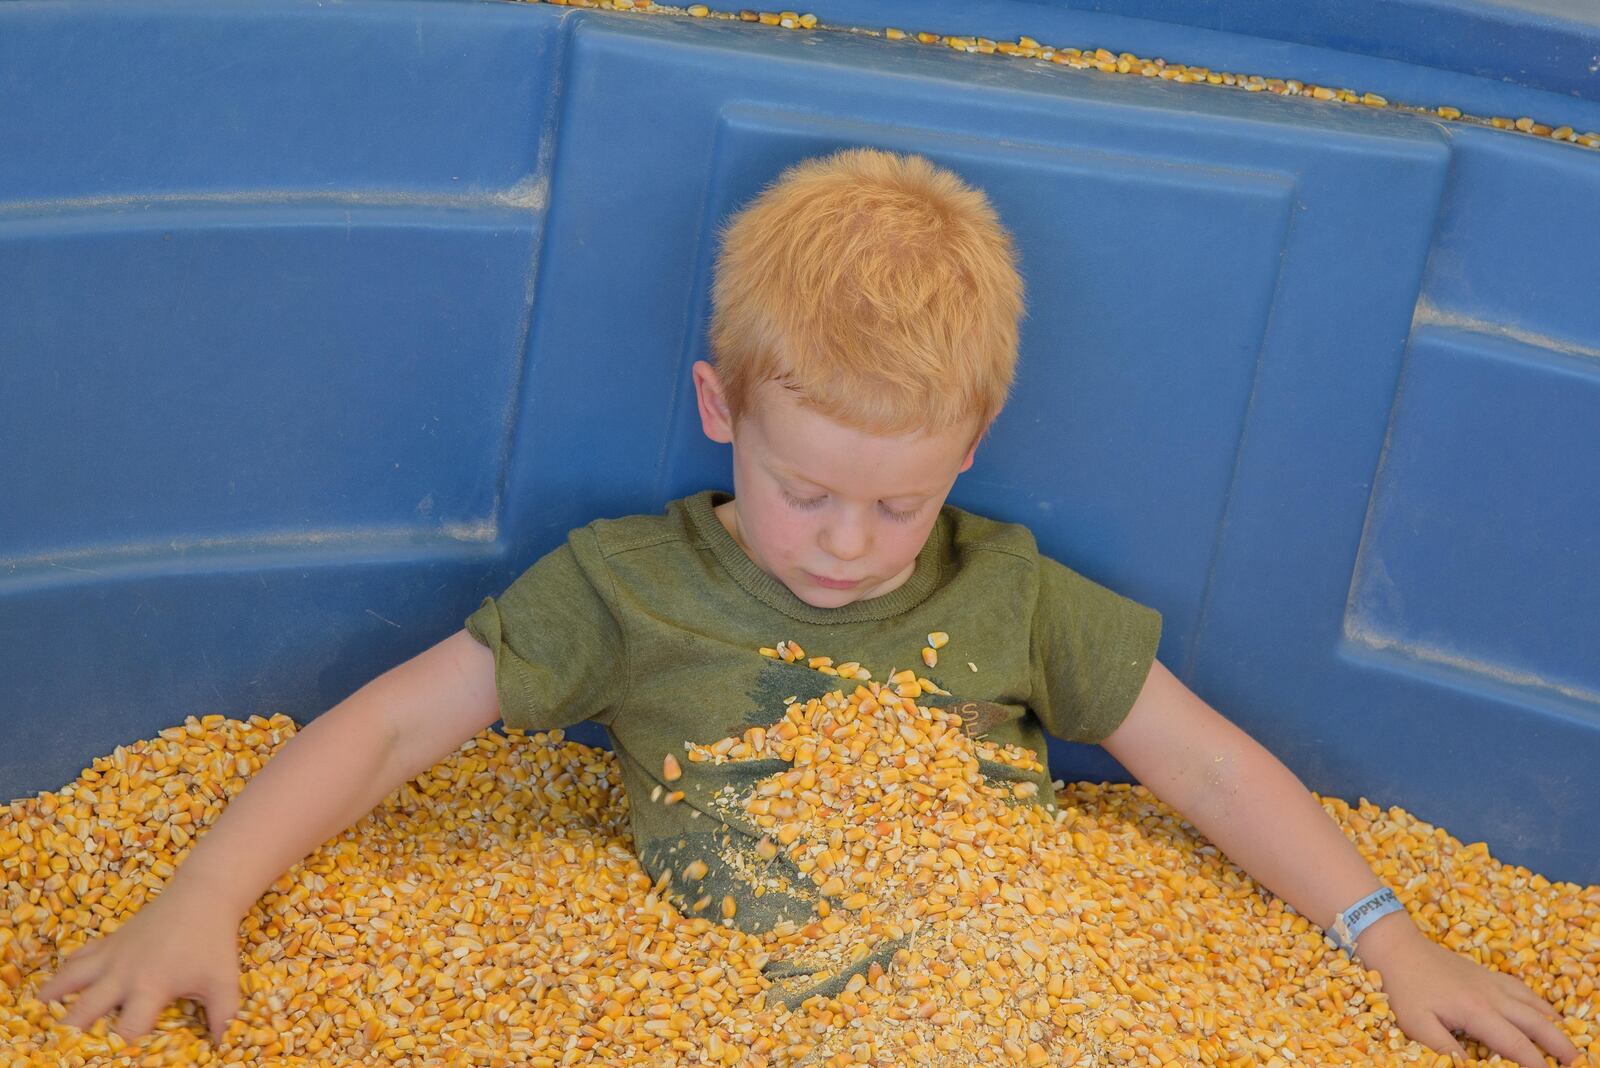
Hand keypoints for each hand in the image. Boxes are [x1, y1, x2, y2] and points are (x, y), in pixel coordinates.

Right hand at [35, 881, 240, 1043]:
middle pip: (83, 1010)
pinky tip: (58, 985)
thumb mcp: (224, 982)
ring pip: (69, 978)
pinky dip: (66, 971)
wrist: (203, 895)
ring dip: (54, 997)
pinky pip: (78, 956)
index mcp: (151, 987)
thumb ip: (225, 1017)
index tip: (116, 1057)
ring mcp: (112, 955)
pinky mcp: (108, 941)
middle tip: (65, 1045)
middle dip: (72, 1031)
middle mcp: (123, 974)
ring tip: (40, 1014)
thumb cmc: (213, 943)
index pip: (126, 1030)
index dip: (120, 1048)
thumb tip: (225, 1048)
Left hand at [1361, 919, 1579, 1066]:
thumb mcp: (1417, 1024)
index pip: (1517, 1045)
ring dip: (1554, 1024)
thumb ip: (1446, 1050)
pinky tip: (1544, 1011)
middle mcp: (1492, 996)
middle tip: (1577, 1063)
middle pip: (1537, 1023)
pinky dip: (1539, 1003)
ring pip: (1534, 1004)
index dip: (1536, 1064)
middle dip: (1560, 1045)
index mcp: (1477, 1011)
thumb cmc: (1402, 987)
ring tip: (1568, 1044)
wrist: (1395, 945)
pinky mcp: (1486, 973)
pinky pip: (1522, 989)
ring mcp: (1491, 981)